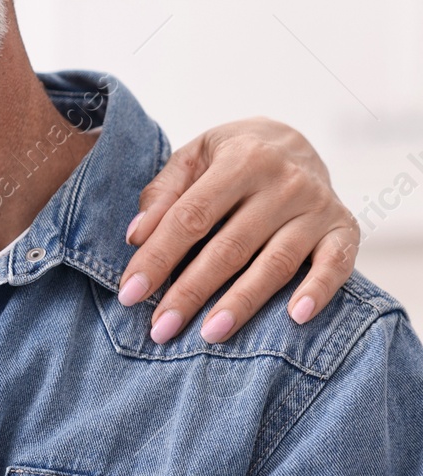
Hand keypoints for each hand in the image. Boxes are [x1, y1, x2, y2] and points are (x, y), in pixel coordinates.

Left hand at [116, 117, 357, 343]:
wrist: (294, 140)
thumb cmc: (230, 156)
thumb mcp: (192, 158)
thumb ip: (163, 194)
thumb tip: (136, 236)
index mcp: (241, 159)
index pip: (191, 216)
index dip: (158, 256)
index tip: (130, 294)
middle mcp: (284, 182)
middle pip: (230, 247)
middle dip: (191, 291)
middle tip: (160, 328)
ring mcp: (318, 207)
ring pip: (275, 263)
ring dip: (242, 303)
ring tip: (209, 335)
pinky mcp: (345, 228)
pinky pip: (336, 264)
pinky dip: (318, 291)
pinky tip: (295, 318)